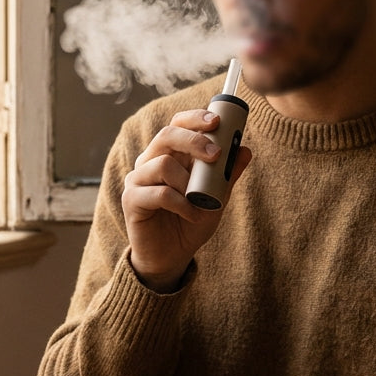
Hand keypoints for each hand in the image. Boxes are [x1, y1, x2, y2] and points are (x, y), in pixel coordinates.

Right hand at [122, 109, 251, 291]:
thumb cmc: (190, 223)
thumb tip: (244, 149)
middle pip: (166, 135)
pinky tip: (191, 213)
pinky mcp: (131, 200)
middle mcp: (149, 162)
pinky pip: (159, 193)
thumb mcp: (216, 198)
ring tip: (199, 201)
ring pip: (162, 164)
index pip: (177, 125)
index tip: (217, 121)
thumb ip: (226, 175)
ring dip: (188, 182)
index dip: (194, 118)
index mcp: (169, 155)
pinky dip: (181, 203)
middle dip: (193, 140)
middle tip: (216, 155)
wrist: (171, 257)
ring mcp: (137, 180)